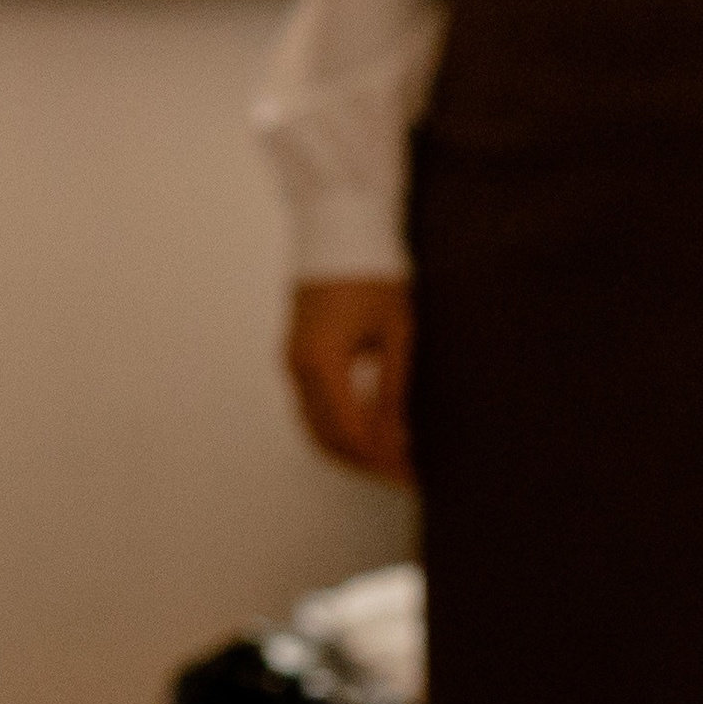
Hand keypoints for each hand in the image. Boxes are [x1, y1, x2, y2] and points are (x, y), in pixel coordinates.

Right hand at [285, 275, 415, 483]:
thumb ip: (393, 386)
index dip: (381, 459)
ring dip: (351, 449)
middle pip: (328, 438)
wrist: (340, 229)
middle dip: (367, 462)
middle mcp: (298, 368)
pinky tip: (370, 430)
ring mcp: (292, 363)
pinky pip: (312, 408)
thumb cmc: (373, 272)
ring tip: (391, 458)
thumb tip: (397, 436)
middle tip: (404, 474)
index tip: (410, 475)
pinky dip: (338, 427)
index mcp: (322, 362)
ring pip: (315, 428)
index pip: (350, 432)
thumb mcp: (396, 329)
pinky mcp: (296, 356)